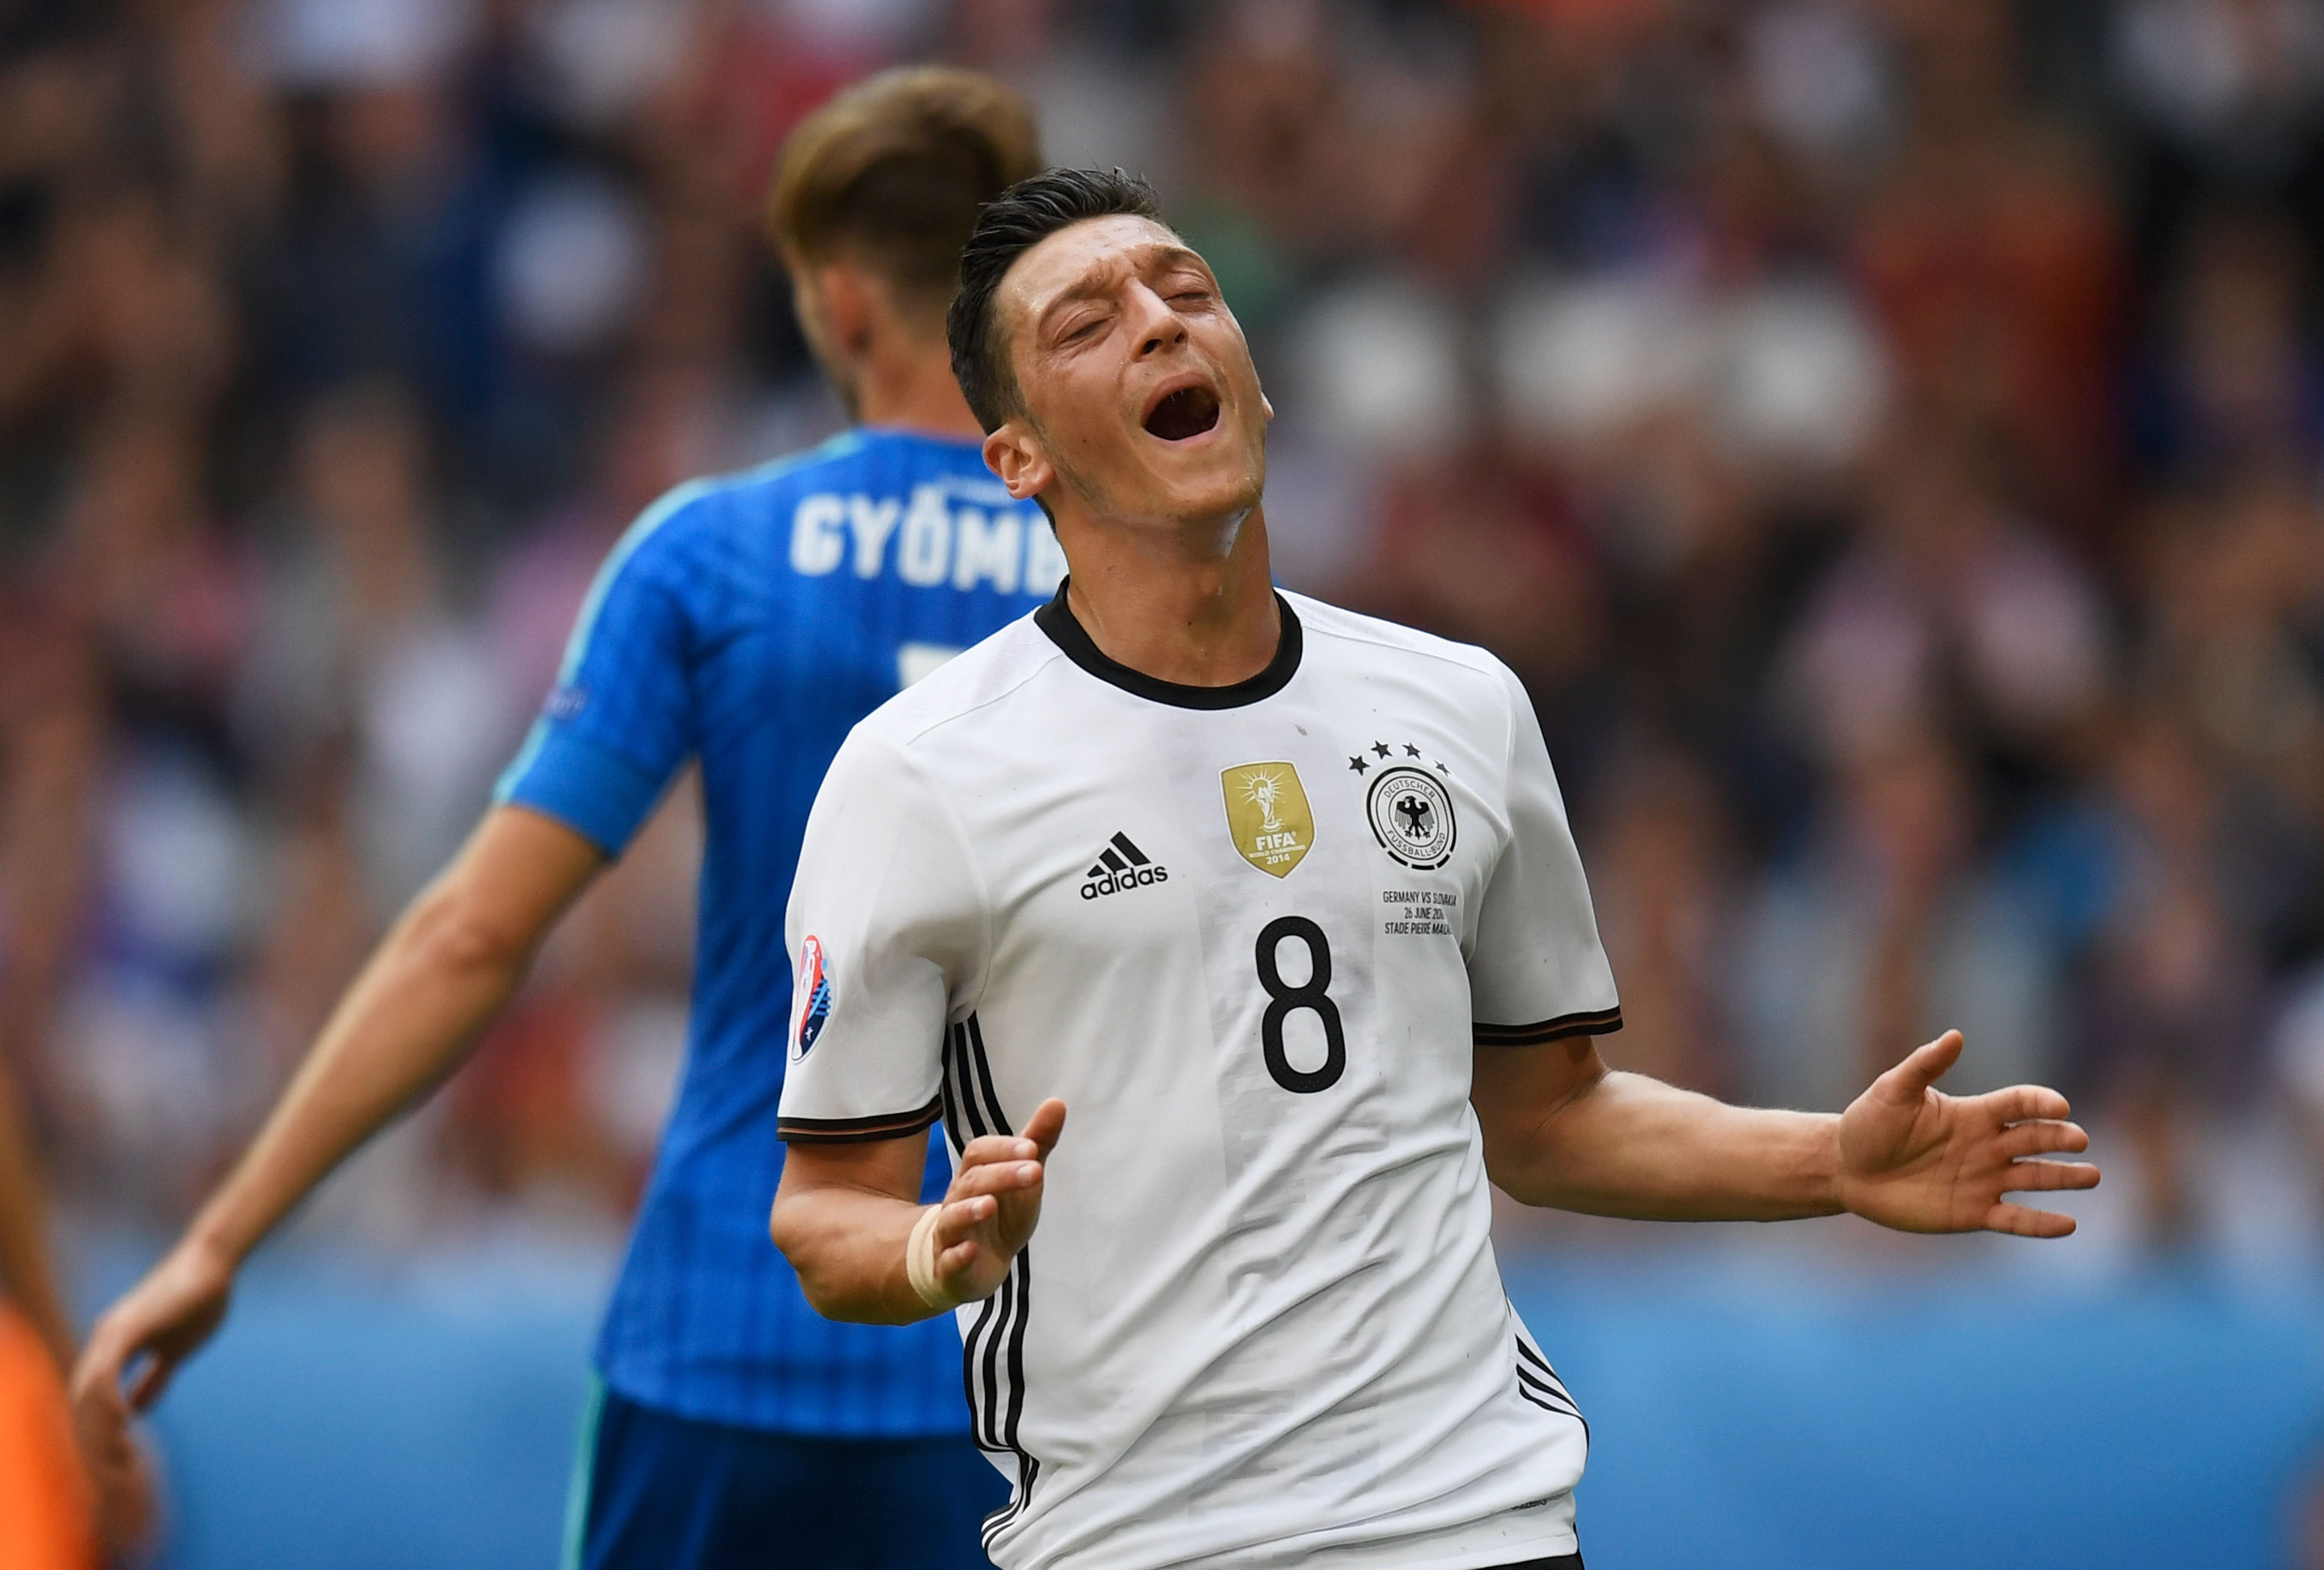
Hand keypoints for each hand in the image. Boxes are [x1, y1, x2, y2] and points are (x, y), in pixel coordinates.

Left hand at [71, 1232, 233, 1538]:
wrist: (213, 1265)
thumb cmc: (199, 1301)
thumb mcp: (174, 1350)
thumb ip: (153, 1378)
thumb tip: (137, 1410)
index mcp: (113, 1348)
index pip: (93, 1400)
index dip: (101, 1432)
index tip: (119, 1461)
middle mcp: (103, 1342)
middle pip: (82, 1402)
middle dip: (94, 1441)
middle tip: (113, 1473)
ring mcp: (110, 1334)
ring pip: (88, 1392)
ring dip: (99, 1429)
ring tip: (117, 1457)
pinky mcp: (125, 1329)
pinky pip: (106, 1374)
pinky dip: (109, 1402)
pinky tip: (123, 1423)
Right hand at [924, 1099, 1065, 1303]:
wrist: (976, 1265)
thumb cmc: (1000, 1214)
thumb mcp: (1023, 1178)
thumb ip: (1038, 1143)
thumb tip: (1057, 1103)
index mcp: (974, 1175)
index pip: (979, 1152)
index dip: (1003, 1148)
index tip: (1032, 1148)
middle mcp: (958, 1201)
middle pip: (972, 1182)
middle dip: (1002, 1176)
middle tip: (1035, 1171)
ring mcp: (951, 1235)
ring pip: (953, 1219)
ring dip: (970, 1210)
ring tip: (990, 1205)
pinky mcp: (950, 1267)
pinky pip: (949, 1260)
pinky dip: (958, 1255)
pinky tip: (970, 1250)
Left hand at [1835, 1031, 2098, 1236]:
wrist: (1848, 1170)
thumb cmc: (1869, 1124)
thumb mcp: (1893, 1091)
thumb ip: (1924, 1066)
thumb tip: (1955, 1035)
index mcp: (1973, 1113)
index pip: (2017, 1104)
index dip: (2039, 1103)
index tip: (2059, 1106)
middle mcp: (1987, 1145)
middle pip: (2034, 1139)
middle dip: (2059, 1139)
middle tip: (2079, 1140)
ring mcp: (1984, 1179)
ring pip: (2035, 1178)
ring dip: (2064, 1177)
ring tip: (2092, 1176)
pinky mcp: (1973, 1212)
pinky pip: (2015, 1219)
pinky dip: (2041, 1223)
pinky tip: (2068, 1224)